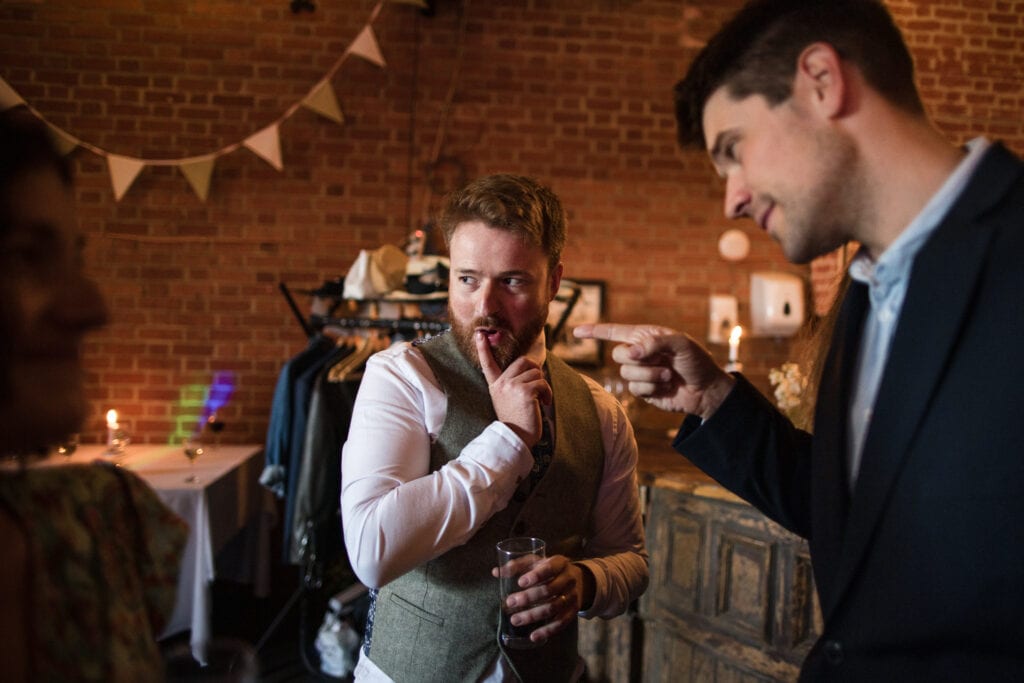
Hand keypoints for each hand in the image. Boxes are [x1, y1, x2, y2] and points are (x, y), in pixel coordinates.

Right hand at [476, 331, 551, 445]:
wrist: (517, 439)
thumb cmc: (517, 421)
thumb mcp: (509, 400)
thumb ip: (514, 384)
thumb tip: (533, 368)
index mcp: (495, 385)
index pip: (488, 363)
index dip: (483, 349)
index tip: (479, 335)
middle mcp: (501, 383)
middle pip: (524, 361)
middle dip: (536, 371)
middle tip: (538, 387)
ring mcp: (511, 386)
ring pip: (536, 372)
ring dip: (543, 386)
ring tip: (540, 400)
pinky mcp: (524, 392)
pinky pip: (542, 382)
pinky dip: (547, 393)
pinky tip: (544, 404)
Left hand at [491, 555, 588, 643]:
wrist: (579, 580)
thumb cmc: (550, 569)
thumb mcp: (537, 562)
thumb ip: (518, 565)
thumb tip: (495, 572)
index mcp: (559, 563)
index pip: (549, 568)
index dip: (536, 576)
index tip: (520, 582)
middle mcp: (568, 579)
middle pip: (549, 590)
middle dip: (528, 598)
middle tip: (509, 603)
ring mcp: (572, 596)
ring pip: (553, 608)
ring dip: (532, 616)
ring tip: (515, 620)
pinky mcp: (573, 611)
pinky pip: (561, 623)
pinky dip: (547, 631)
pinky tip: (532, 636)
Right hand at [573, 323, 733, 419]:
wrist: (707, 390)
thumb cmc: (696, 361)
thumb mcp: (681, 344)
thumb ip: (654, 342)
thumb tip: (630, 353)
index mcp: (645, 336)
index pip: (614, 332)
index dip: (594, 331)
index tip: (576, 331)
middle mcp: (640, 353)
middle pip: (618, 354)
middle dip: (637, 359)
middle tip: (660, 362)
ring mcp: (641, 373)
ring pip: (626, 373)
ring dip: (649, 375)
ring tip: (668, 376)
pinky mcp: (644, 391)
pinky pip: (635, 389)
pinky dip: (651, 388)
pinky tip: (665, 388)